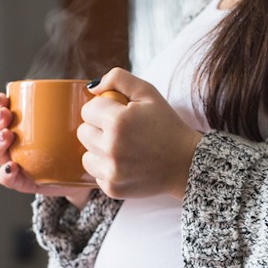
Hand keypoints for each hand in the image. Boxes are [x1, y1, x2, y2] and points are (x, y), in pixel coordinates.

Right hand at [0, 92, 94, 206]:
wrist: (87, 173)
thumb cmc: (78, 140)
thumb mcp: (76, 118)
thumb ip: (78, 101)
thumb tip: (92, 86)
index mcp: (19, 123)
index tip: (3, 98)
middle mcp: (13, 142)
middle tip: (5, 116)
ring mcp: (16, 162)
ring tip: (7, 136)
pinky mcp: (26, 182)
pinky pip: (9, 180)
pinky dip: (6, 174)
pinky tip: (12, 167)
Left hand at [78, 68, 202, 199]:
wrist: (185, 163)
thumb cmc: (166, 124)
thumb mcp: (148, 92)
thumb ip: (117, 78)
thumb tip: (91, 88)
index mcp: (118, 121)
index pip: (87, 109)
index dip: (103, 109)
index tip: (120, 114)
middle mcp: (111, 148)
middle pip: (83, 132)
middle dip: (98, 128)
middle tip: (122, 130)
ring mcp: (111, 171)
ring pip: (85, 154)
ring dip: (99, 149)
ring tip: (123, 148)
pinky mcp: (112, 188)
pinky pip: (95, 172)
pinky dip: (106, 168)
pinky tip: (127, 163)